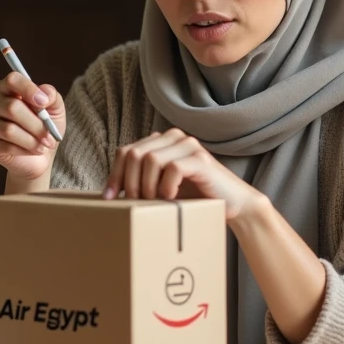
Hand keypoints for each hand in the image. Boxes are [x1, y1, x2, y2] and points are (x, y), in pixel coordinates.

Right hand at [0, 72, 65, 182]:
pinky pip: (4, 146)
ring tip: (44, 146)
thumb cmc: (46, 128)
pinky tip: (33, 151)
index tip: (44, 102)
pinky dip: (24, 150)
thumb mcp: (55, 110)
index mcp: (9, 89)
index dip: (28, 89)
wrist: (40, 155)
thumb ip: (52, 96)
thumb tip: (44, 94)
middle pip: (12, 107)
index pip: (12, 80)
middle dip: (36, 124)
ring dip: (31, 140)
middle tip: (50, 136)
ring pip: (8, 129)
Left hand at [102, 128, 267, 221]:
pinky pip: (172, 168)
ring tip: (152, 203)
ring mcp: (189, 146)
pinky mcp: (201, 160)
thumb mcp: (162, 187)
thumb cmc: (195, 199)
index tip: (109, 199)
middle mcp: (174, 137)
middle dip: (128, 181)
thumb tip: (111, 193)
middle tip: (133, 204)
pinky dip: (166, 187)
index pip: (126, 151)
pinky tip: (170, 199)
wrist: (234, 206)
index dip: (114, 174)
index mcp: (162, 141)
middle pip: (134, 153)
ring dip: (146, 185)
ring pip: (150, 158)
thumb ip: (143, 180)